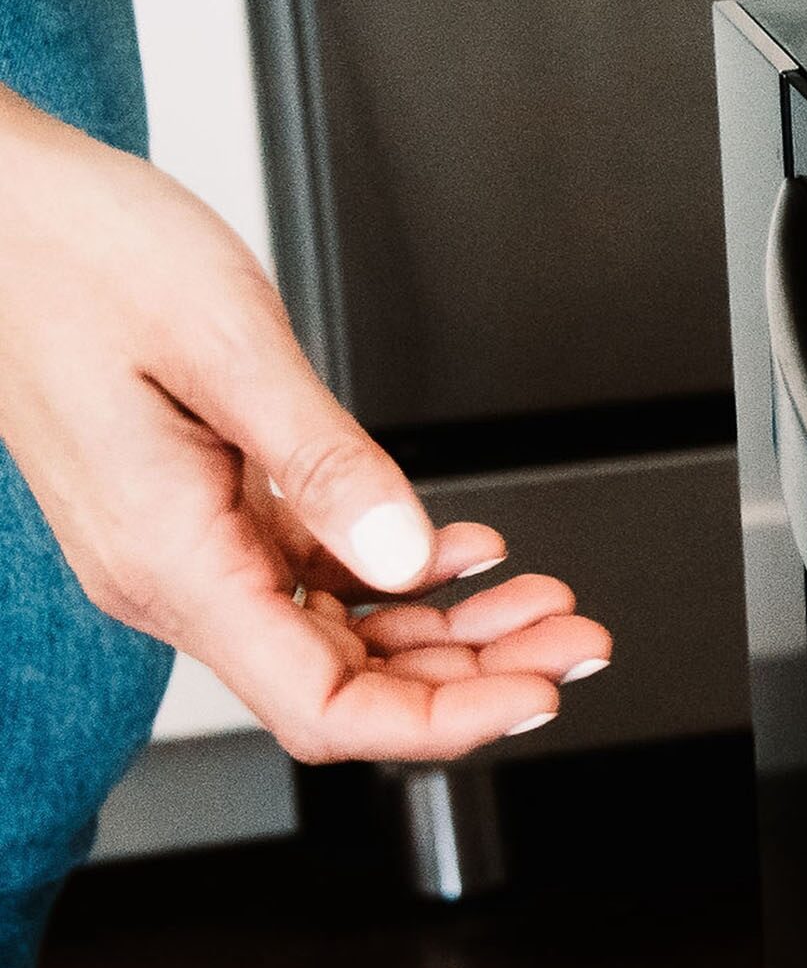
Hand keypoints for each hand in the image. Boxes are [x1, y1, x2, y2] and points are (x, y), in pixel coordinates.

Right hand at [0, 86, 610, 761]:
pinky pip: (314, 577)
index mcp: (171, 558)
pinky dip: (399, 574)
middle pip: (348, 683)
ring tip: (542, 600)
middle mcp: (174, 574)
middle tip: (573, 637)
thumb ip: (324, 460)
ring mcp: (186, 547)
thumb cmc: (72, 249)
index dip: (445, 719)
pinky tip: (467, 550)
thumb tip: (409, 555)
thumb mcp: (223, 342)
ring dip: (453, 628)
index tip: (537, 693)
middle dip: (477, 674)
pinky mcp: (200, 509)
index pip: (325, 706)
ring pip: (341, 635)